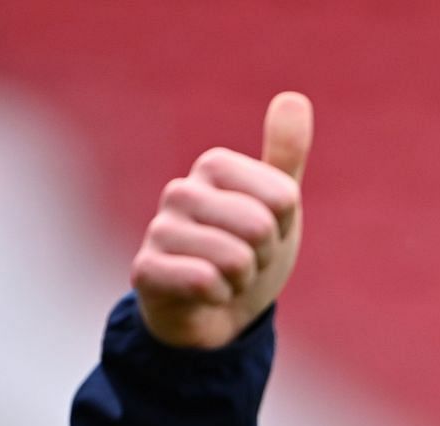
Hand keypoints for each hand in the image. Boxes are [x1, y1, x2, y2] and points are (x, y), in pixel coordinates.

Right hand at [130, 91, 312, 349]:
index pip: (282, 197)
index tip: (264, 234)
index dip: (283, 227)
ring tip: (223, 279)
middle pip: (260, 227)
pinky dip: (218, 298)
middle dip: (262, 258)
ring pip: (235, 259)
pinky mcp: (146, 271)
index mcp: (214, 167)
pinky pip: (204, 282)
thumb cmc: (245, 253)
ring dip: (241, 282)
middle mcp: (180, 190)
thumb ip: (285, 156)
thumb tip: (293, 98)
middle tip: (243, 263)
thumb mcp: (275, 206)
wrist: (213, 314)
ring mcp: (159, 230)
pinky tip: (205, 297)